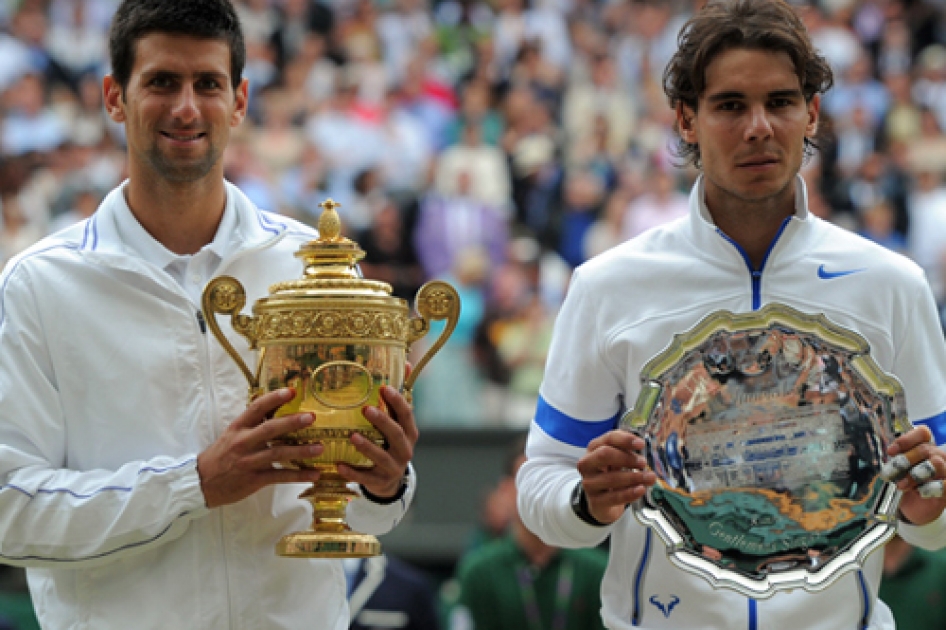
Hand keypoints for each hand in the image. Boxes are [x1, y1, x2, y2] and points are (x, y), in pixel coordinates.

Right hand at [197, 388, 322, 508]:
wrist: (202, 483)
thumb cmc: (221, 455)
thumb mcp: (232, 434)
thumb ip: (252, 423)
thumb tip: (277, 407)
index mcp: (238, 427)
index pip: (257, 408)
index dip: (274, 398)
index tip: (292, 391)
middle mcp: (243, 442)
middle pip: (270, 429)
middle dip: (292, 422)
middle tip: (312, 417)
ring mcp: (249, 461)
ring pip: (278, 453)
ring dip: (301, 451)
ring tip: (320, 447)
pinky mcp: (255, 479)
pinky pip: (280, 476)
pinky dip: (299, 476)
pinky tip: (315, 474)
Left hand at [336, 385, 417, 499]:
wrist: (390, 481)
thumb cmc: (391, 444)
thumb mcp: (399, 423)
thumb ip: (400, 397)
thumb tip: (407, 363)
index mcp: (410, 433)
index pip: (407, 415)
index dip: (397, 402)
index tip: (384, 388)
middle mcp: (405, 450)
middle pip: (397, 435)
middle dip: (382, 422)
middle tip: (366, 409)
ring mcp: (393, 468)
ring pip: (381, 457)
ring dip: (367, 447)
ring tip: (352, 436)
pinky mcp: (378, 482)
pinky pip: (365, 477)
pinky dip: (352, 472)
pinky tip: (339, 465)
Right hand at [577, 430, 655, 524]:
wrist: (602, 501)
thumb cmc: (611, 473)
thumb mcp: (617, 459)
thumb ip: (627, 451)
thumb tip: (640, 446)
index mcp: (594, 448)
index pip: (608, 438)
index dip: (625, 439)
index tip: (641, 444)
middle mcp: (587, 463)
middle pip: (604, 454)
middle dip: (627, 458)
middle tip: (643, 463)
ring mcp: (589, 483)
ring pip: (611, 478)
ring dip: (634, 477)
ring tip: (650, 478)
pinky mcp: (595, 501)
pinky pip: (614, 497)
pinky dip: (630, 493)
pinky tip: (641, 489)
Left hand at [885, 426, 945, 525]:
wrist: (914, 507)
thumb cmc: (906, 483)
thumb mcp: (899, 470)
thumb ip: (897, 460)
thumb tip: (891, 454)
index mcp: (925, 447)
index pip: (923, 433)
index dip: (907, 439)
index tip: (890, 452)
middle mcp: (939, 456)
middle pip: (925, 449)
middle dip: (904, 461)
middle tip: (889, 473)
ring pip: (935, 463)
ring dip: (914, 475)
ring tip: (902, 486)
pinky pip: (944, 484)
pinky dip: (929, 488)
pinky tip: (920, 493)